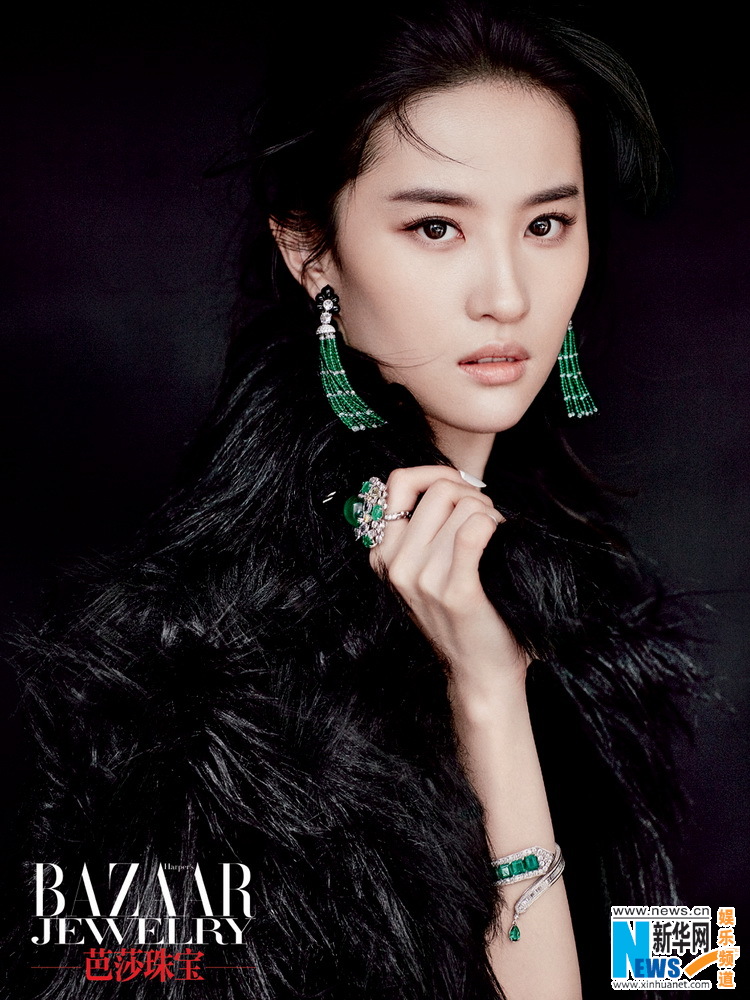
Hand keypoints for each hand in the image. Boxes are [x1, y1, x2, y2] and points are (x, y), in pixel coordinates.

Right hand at [369, 466, 530, 695]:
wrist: (480, 673)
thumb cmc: (463, 617)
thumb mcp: (425, 572)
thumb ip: (423, 529)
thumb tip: (445, 480)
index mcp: (384, 555)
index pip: (397, 481)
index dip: (435, 474)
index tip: (459, 490)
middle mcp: (396, 565)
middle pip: (439, 489)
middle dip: (472, 494)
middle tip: (487, 520)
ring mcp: (422, 579)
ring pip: (464, 505)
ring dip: (490, 514)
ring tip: (495, 539)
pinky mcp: (455, 591)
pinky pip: (476, 529)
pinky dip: (495, 526)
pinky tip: (500, 542)